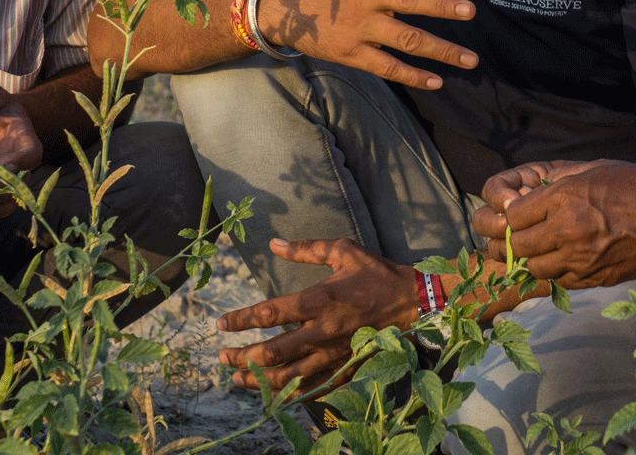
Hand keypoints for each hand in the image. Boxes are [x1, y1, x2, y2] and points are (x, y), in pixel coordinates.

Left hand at [215, 238, 419, 393]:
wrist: (413, 301)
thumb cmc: (376, 273)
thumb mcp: (343, 250)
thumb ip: (306, 248)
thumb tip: (273, 243)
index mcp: (319, 299)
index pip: (270, 313)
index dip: (241, 319)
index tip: (221, 323)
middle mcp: (323, 331)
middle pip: (273, 352)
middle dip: (242, 357)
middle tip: (222, 357)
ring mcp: (334, 353)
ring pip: (289, 376)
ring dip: (259, 380)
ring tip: (238, 379)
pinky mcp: (345, 367)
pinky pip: (313, 387)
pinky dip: (290, 393)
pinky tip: (274, 393)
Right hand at [257, 0, 478, 88]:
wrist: (281, 6)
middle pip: (408, 0)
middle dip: (441, 6)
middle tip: (469, 11)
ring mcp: (359, 26)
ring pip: (405, 39)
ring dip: (440, 50)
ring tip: (470, 59)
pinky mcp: (351, 52)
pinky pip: (386, 66)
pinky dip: (412, 76)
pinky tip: (436, 81)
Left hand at [477, 161, 635, 288]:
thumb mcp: (596, 169)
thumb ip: (561, 179)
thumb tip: (533, 189)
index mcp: (565, 198)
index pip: (514, 215)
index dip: (514, 214)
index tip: (522, 213)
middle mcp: (568, 230)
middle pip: (519, 244)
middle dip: (518, 239)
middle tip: (529, 233)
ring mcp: (581, 258)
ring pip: (535, 268)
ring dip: (535, 259)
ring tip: (548, 248)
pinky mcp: (595, 278)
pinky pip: (560, 281)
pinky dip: (557, 272)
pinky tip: (567, 260)